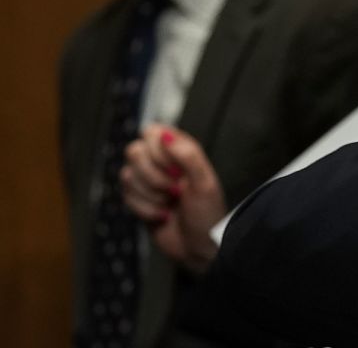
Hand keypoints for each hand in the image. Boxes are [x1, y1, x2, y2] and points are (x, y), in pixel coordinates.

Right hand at [120, 125, 225, 273]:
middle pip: (134, 151)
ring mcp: (148, 181)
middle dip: (153, 176)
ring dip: (150, 195)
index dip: (158, 150)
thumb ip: (188, 155)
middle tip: (175, 190)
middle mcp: (162, 162)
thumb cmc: (208, 214)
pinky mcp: (139, 200)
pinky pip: (125, 196)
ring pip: (126, 175)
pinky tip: (163, 215)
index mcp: (181, 151)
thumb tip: (165, 134)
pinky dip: (145, 209)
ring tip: (171, 203)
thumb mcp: (205, 183)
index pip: (152, 132)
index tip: (177, 170)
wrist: (199, 247)